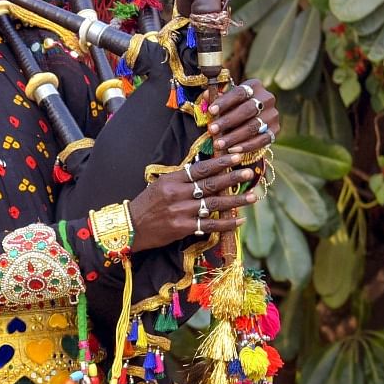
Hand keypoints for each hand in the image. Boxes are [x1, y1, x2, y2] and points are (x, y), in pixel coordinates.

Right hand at [129, 153, 256, 251]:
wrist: (130, 227)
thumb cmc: (147, 204)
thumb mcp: (161, 184)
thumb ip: (181, 178)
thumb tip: (206, 170)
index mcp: (172, 179)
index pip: (201, 168)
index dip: (220, 162)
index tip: (236, 155)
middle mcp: (178, 194)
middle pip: (210, 184)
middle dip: (232, 178)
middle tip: (249, 172)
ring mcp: (181, 211)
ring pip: (214, 204)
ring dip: (235, 200)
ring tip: (252, 196)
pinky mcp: (183, 228)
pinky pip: (209, 224)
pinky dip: (226, 223)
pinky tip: (240, 220)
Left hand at [207, 79, 278, 154]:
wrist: (253, 117)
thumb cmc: (234, 106)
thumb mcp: (226, 99)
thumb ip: (216, 98)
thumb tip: (206, 96)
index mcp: (254, 86)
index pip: (239, 93)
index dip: (225, 101)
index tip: (211, 111)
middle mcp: (267, 98)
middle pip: (247, 110)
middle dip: (228, 121)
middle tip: (212, 130)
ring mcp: (273, 115)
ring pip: (253, 126)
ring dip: (234, 136)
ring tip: (219, 144)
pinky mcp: (275, 130)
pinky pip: (262, 140)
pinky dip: (247, 146)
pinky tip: (233, 150)